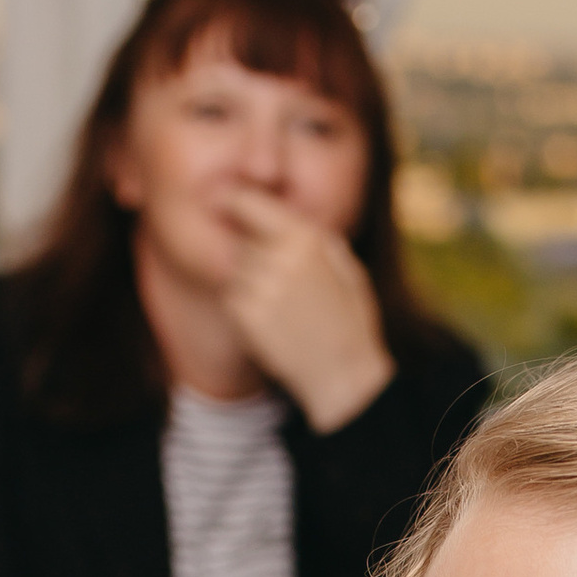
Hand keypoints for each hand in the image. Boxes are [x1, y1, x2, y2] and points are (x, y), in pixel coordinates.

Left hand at [221, 187, 394, 434]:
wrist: (342, 376)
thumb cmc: (350, 320)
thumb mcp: (346, 266)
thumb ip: (316, 237)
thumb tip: (287, 213)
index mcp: (305, 238)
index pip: (247, 202)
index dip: (234, 201)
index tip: (227, 201)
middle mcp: (278, 257)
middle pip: (242, 240)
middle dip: (255, 253)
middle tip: (282, 281)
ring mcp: (258, 286)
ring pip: (237, 269)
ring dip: (251, 281)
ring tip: (283, 306)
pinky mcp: (244, 314)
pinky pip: (232, 295)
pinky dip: (246, 304)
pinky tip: (274, 321)